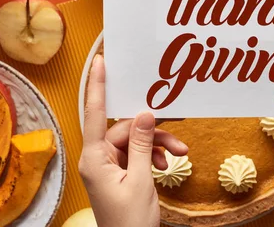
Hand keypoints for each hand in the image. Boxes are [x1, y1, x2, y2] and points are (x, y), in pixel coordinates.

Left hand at [79, 54, 188, 226]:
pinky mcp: (118, 172)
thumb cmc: (130, 221)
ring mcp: (108, 166)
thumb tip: (144, 114)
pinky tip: (166, 164)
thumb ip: (142, 143)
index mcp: (95, 158)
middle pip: (126, 129)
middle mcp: (97, 158)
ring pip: (134, 141)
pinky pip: (136, 154)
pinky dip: (153, 156)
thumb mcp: (141, 179)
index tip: (99, 62)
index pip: (95, 114)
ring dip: (157, 146)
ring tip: (178, 154)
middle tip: (178, 137)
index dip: (96, 86)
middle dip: (153, 133)